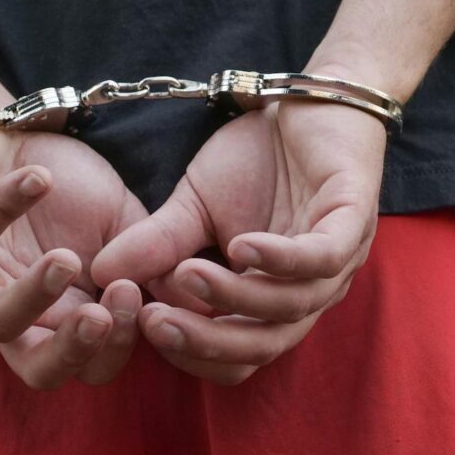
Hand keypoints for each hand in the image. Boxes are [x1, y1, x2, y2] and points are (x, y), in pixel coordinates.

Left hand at [0, 106, 148, 389]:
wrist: (2, 135)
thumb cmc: (67, 187)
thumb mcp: (124, 223)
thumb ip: (155, 259)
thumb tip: (198, 295)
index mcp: (62, 321)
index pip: (93, 365)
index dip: (120, 344)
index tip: (142, 297)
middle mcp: (13, 320)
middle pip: (39, 370)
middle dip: (74, 350)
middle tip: (103, 315)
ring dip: (33, 297)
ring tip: (66, 261)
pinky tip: (38, 182)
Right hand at [92, 91, 386, 384]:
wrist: (306, 97)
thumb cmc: (256, 157)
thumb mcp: (192, 204)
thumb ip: (156, 243)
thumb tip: (99, 274)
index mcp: (275, 300)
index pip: (238, 357)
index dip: (192, 353)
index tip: (141, 326)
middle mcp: (311, 292)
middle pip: (264, 346)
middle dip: (206, 342)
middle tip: (153, 322)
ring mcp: (339, 259)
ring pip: (290, 307)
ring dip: (234, 297)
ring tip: (186, 274)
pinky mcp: (355, 218)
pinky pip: (321, 257)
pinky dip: (280, 259)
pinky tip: (239, 247)